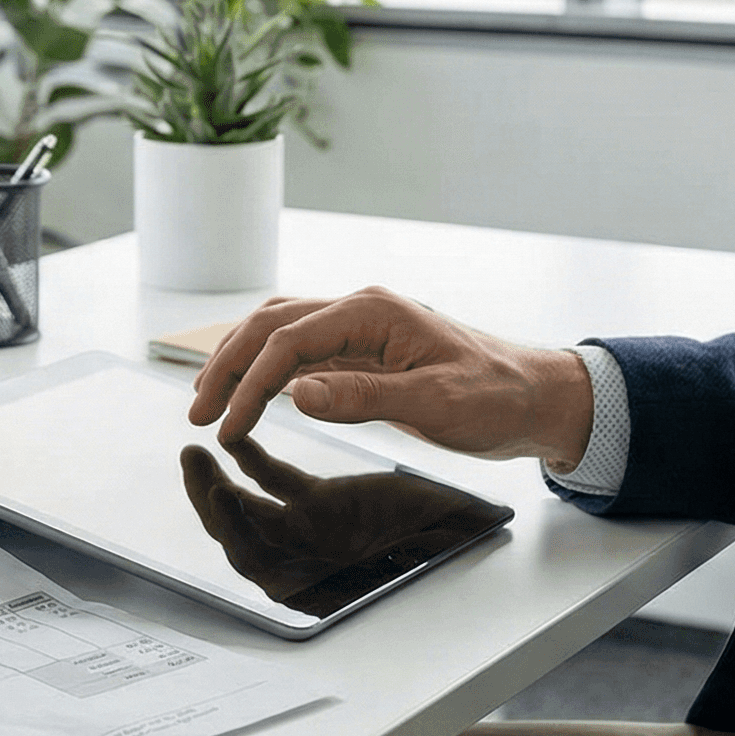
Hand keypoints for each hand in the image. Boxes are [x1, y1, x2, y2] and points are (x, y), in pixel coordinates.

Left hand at [180, 435, 487, 607]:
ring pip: (248, 507)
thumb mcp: (419, 548)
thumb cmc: (451, 539)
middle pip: (239, 536)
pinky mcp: (319, 503)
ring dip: (218, 480)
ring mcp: (310, 531)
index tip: (222, 494)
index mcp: (322, 579)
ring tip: (196, 449)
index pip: (259, 561)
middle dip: (209, 502)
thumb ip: (387, 557)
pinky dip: (252, 460)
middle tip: (193, 460)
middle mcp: (306, 561)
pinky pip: (274, 482)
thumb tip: (373, 560)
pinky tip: (237, 438)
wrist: (469, 525)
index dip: (237, 531)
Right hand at [186, 287, 596, 467]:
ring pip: (280, 330)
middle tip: (198, 412)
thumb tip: (297, 392)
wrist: (535, 397)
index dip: (250, 383)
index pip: (289, 342)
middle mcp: (360, 310)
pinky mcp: (366, 350)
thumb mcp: (434, 402)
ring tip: (210, 399)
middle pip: (271, 325)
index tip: (227, 425)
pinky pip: (302, 349)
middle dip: (228, 366)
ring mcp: (361, 328)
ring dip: (240, 361)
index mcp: (372, 312)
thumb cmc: (495, 397)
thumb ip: (363, 396)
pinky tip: (253, 390)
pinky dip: (267, 367)